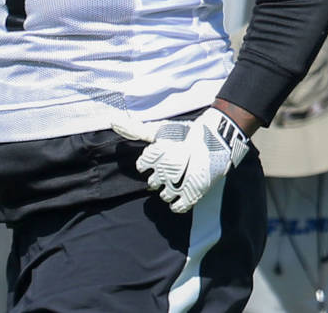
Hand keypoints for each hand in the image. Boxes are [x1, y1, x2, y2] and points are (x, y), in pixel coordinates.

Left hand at [112, 107, 250, 213]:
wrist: (215, 137)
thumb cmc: (183, 132)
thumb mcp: (158, 130)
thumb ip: (133, 129)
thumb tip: (112, 121)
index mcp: (154, 155)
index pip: (142, 166)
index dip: (148, 163)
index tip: (158, 157)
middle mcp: (164, 170)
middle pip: (152, 183)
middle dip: (158, 177)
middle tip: (170, 169)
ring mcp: (179, 183)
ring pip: (164, 195)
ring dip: (167, 190)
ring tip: (177, 181)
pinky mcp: (193, 193)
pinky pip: (178, 207)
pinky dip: (177, 205)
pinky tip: (179, 198)